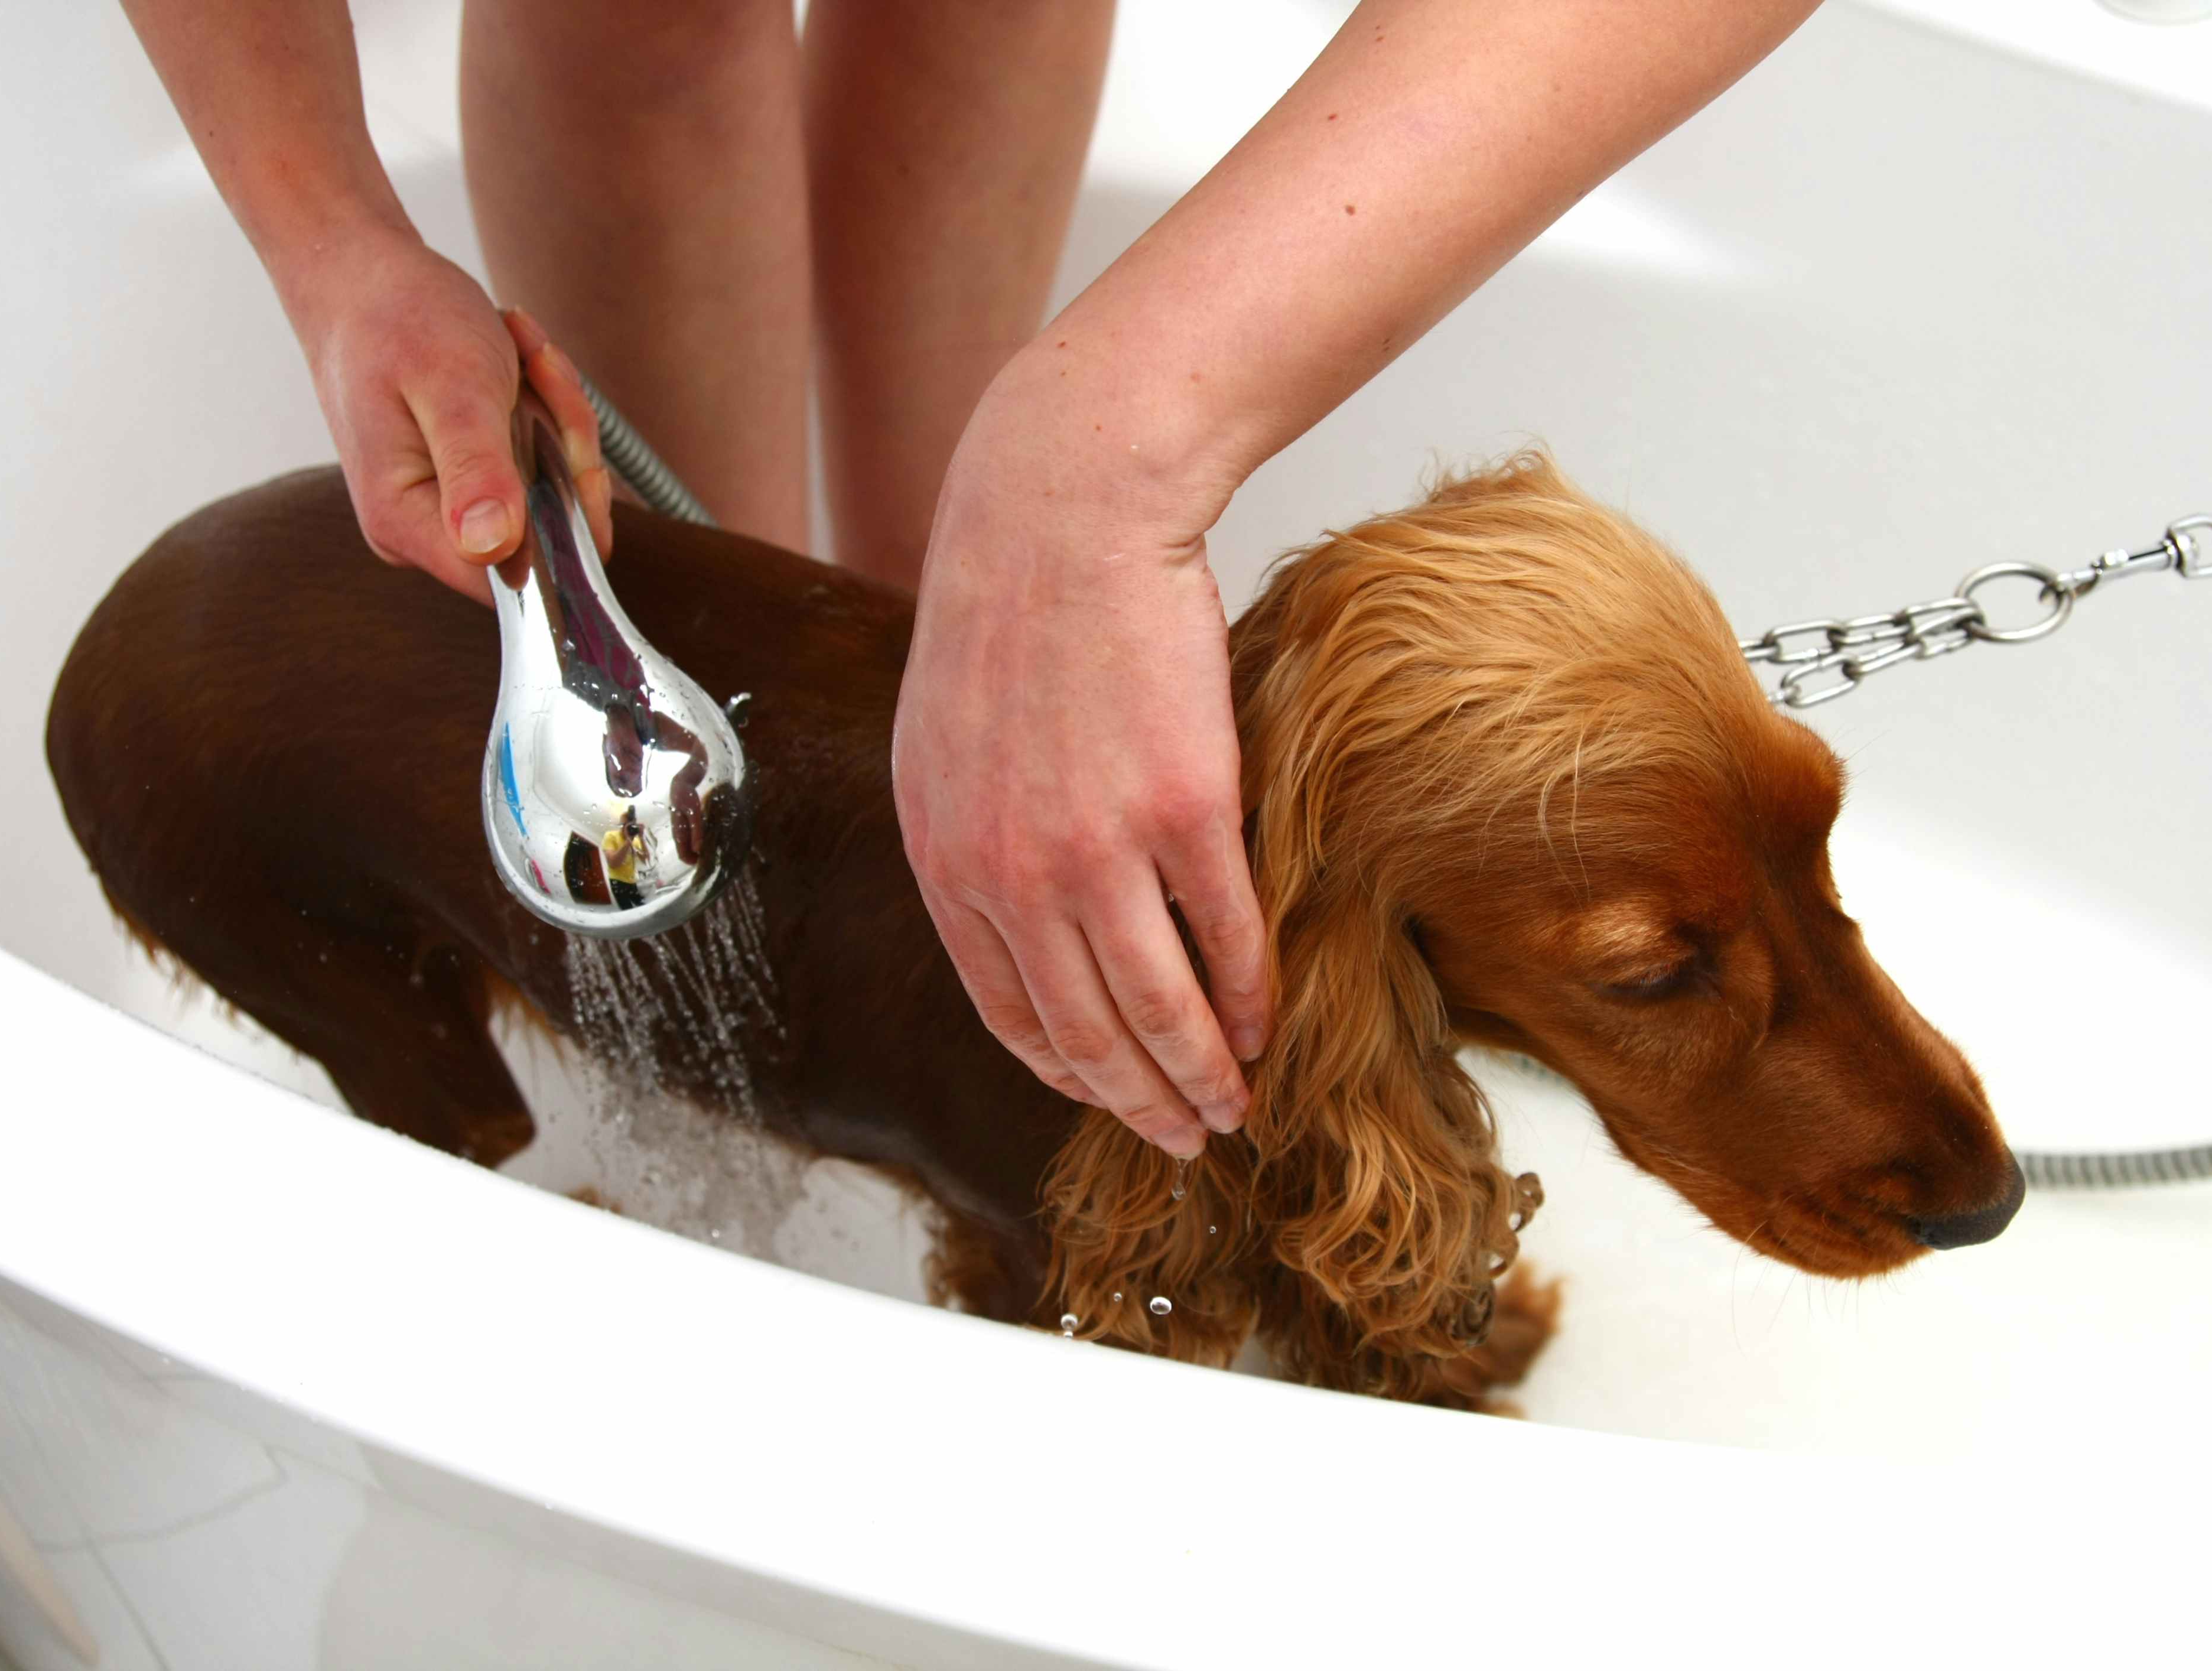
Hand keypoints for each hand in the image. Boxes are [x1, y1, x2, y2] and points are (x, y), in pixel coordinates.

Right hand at [279, 229, 610, 600]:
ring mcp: (452, 505)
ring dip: (555, 412)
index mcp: (406, 522)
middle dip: (565, 446)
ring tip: (519, 349)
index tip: (564, 442)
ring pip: (556, 490)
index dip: (567, 524)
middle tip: (538, 366)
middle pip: (550, 533)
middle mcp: (427, 529)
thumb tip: (493, 548)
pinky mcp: (473, 478)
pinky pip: (543, 460)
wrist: (362, 275)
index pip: (517, 579)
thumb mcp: (451, 386)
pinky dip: (544, 405)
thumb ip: (475, 469)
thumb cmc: (397, 318)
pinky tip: (516, 356)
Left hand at [893, 364, 1269, 1156]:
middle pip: (1084, 1034)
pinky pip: (1226, 937)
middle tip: (1186, 1137)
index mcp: (944, 861)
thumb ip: (972, 841)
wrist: (1063, 514)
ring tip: (1236, 1107)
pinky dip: (1252, 997)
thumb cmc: (1009, 614)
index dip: (1068, 1075)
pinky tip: (1268, 1022)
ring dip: (1202, 1074)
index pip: (1007, 1013)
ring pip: (1156, 1009)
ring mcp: (1098, 847)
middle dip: (1139, 1105)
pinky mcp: (1185, 809)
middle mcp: (1011, 874)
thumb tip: (1014, 919)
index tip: (1111, 1100)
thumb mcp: (943, 744)